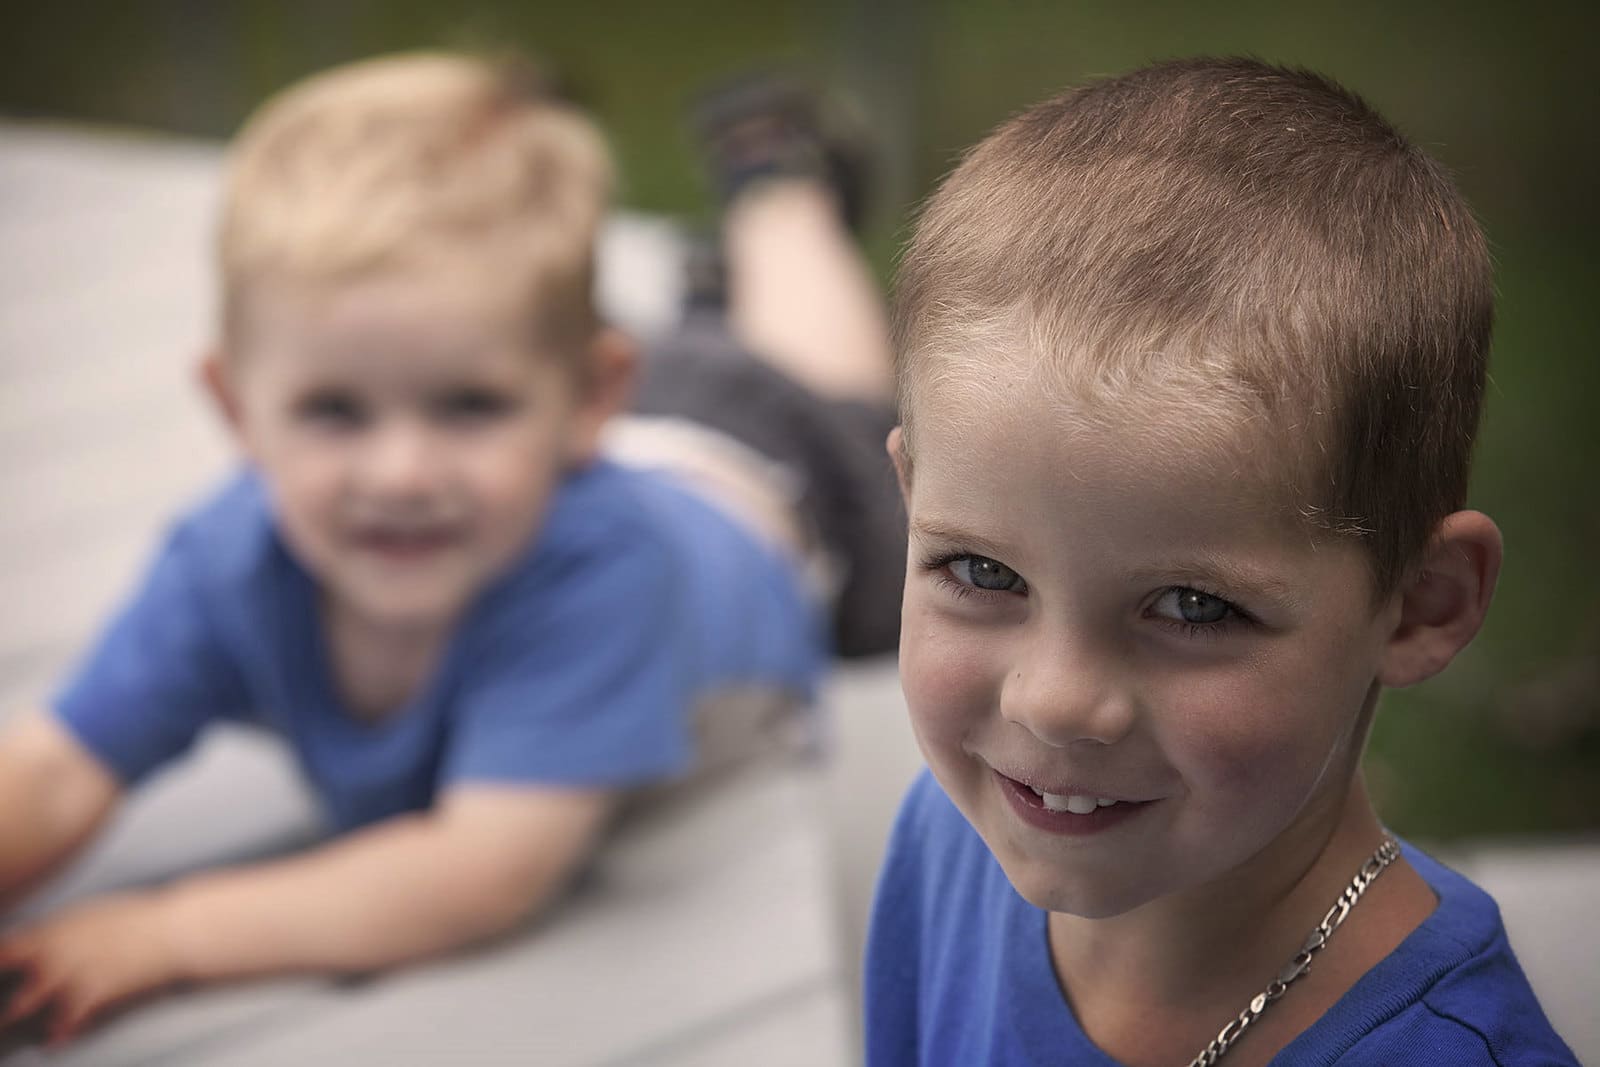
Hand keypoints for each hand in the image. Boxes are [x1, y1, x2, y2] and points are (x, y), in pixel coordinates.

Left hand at [0, 892, 179, 1045]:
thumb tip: (34, 943)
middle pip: (6, 977)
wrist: (175, 932)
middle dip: (4, 996)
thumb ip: (58, 931)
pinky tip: (55, 1037)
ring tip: (14, 1021)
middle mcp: (55, 951)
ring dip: (18, 1013)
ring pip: (23, 1003)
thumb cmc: (138, 920)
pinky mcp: (92, 994)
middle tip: (4, 1011)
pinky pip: (61, 1022)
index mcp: (54, 928)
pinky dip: (57, 1033)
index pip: (4, 950)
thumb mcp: (91, 914)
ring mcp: (72, 973)